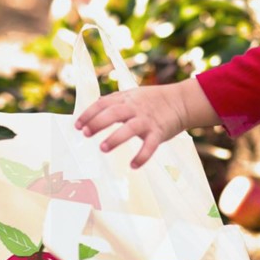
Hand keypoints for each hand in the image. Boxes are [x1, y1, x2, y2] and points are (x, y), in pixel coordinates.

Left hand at [74, 78, 218, 167]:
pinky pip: (150, 145)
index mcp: (127, 99)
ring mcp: (147, 120)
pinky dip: (142, 156)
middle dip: (98, 122)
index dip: (89, 113)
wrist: (181, 102)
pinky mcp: (159, 132)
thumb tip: (94, 106)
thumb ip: (115, 100)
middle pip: (114, 112)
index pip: (104, 103)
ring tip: (103, 148)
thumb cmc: (154, 100)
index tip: (77, 125)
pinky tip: (133, 165)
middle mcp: (136, 108)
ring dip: (116, 138)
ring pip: (130, 128)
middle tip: (86, 133)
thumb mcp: (133, 95)